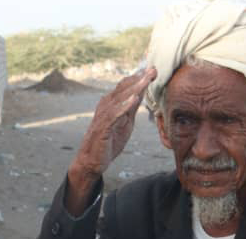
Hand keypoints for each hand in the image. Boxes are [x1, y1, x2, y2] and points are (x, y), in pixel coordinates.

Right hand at [65, 67, 156, 214]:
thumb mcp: (125, 123)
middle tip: (153, 70)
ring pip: (119, 99)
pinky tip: (134, 100)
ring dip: (133, 89)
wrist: (92, 161)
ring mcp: (103, 116)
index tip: (154, 70)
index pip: (127, 87)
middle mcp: (106, 105)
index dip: (140, 78)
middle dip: (139, 79)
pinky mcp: (102, 128)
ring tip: (146, 81)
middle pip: (124, 89)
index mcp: (112, 103)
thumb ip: (131, 109)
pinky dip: (123, 107)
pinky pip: (114, 115)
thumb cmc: (109, 142)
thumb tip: (141, 94)